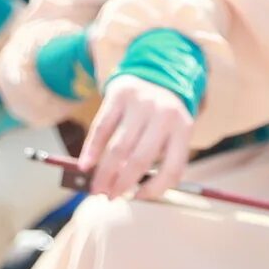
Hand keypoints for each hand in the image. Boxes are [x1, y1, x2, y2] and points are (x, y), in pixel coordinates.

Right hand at [73, 74, 195, 199]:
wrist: (155, 71)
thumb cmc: (162, 115)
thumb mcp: (171, 131)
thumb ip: (157, 158)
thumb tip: (128, 191)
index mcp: (184, 129)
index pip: (173, 168)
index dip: (155, 189)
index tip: (138, 197)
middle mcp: (164, 116)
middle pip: (141, 160)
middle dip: (122, 184)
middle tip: (109, 197)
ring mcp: (141, 104)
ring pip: (119, 147)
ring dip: (105, 173)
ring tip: (96, 188)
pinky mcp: (119, 95)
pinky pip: (102, 128)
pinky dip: (91, 150)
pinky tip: (85, 166)